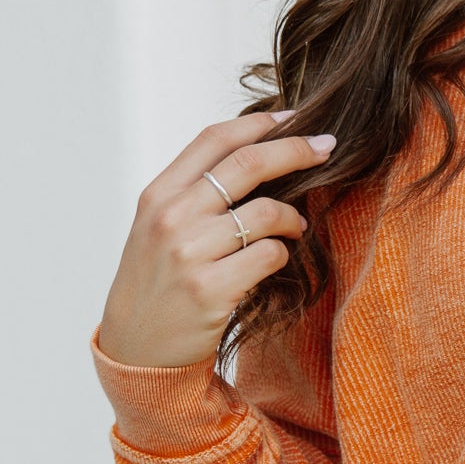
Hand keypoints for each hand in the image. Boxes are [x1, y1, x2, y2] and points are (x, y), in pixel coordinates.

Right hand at [97, 111, 336, 368]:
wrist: (137, 347)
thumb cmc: (157, 282)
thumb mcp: (159, 227)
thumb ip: (196, 193)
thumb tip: (260, 154)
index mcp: (159, 194)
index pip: (215, 139)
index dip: (260, 123)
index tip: (294, 117)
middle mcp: (171, 217)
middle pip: (248, 163)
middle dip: (297, 149)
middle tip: (327, 147)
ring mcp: (190, 253)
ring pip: (267, 212)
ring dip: (293, 218)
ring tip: (297, 227)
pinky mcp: (211, 288)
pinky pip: (270, 255)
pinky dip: (283, 254)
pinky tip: (278, 259)